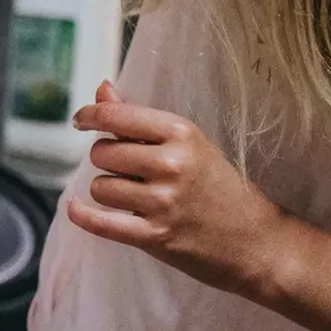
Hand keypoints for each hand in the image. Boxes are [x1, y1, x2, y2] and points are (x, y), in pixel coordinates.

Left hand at [69, 81, 288, 298]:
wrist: (256, 241)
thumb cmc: (220, 188)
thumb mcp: (190, 144)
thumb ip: (140, 119)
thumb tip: (102, 89)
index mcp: (182, 133)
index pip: (116, 116)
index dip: (90, 115)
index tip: (83, 120)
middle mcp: (171, 164)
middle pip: (102, 153)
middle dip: (106, 160)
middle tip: (128, 169)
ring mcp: (163, 202)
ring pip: (100, 187)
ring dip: (107, 191)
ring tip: (133, 196)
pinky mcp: (155, 236)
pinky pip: (102, 223)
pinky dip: (83, 216)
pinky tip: (74, 208)